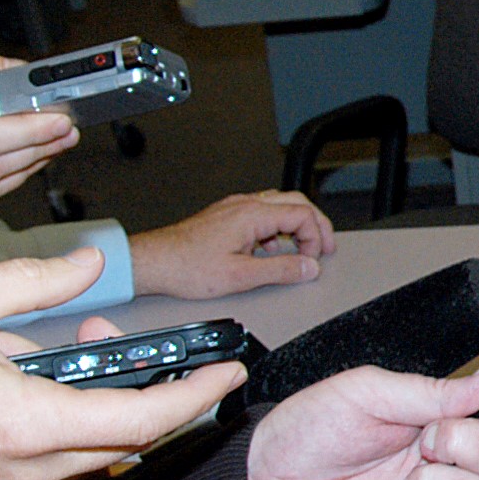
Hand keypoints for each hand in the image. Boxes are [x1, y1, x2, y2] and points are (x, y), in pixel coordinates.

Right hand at [0, 253, 249, 479]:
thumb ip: (33, 282)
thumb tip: (90, 264)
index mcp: (27, 425)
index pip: (143, 420)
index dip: (195, 395)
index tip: (229, 373)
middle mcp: (26, 470)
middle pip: (126, 438)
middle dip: (149, 388)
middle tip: (142, 343)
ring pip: (90, 448)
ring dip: (102, 397)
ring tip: (70, 338)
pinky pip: (53, 457)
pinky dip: (66, 415)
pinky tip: (31, 370)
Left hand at [131, 190, 334, 299]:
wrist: (155, 261)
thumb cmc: (187, 266)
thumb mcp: (241, 276)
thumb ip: (281, 270)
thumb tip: (308, 268)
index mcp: (252, 215)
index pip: (302, 214)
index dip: (316, 237)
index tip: (313, 259)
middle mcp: (244, 205)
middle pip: (296, 203)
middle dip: (315, 225)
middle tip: (323, 247)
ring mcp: (234, 208)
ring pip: (279, 205)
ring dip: (295, 225)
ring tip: (300, 250)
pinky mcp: (226, 216)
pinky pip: (262, 213)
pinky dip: (276, 228)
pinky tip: (270, 249)